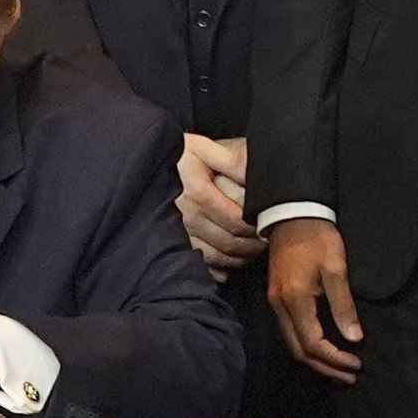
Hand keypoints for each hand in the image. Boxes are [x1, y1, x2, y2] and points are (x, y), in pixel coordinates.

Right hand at [174, 132, 259, 273]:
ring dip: (240, 258)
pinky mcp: (173, 245)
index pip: (236, 221)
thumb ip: (232, 160)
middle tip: (268, 240)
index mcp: (196, 193)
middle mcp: (185, 217)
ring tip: (254, 250)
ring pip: (218, 257)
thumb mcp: (203, 148)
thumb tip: (256, 176)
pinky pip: (202, 265)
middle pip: (229, 242)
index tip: (271, 224)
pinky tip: (231, 261)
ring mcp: (177, 234)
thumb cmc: (179, 157)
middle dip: (253, 245)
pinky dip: (221, 268)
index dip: (258, 227)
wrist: (146, 166)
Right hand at [265, 221, 362, 383]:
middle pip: (299, 351)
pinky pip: (289, 332)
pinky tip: (324, 348)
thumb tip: (354, 338)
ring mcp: (275, 303)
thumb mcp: (335, 269)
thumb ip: (343, 305)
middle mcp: (280, 306)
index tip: (357, 363)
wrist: (292, 214)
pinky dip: (307, 346)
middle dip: (325, 367)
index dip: (335, 359)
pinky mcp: (277, 298)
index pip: (313, 343)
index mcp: (294, 300)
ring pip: (292, 344)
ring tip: (340, 368)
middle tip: (350, 375)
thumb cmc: (318, 238)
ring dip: (316, 360)